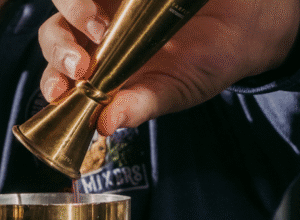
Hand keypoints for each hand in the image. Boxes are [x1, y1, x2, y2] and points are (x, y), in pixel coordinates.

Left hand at [39, 0, 299, 135]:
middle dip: (60, 49)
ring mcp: (108, 1)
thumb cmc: (204, 63)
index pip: (58, 74)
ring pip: (68, 0)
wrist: (247, 27)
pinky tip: (124, 1)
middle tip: (82, 64)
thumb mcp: (173, 91)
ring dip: (75, 10)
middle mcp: (94, 32)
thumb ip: (140, 105)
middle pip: (54, 34)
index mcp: (98, 68)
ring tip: (100, 25)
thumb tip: (105, 125)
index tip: (61, 90)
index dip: (52, 80)